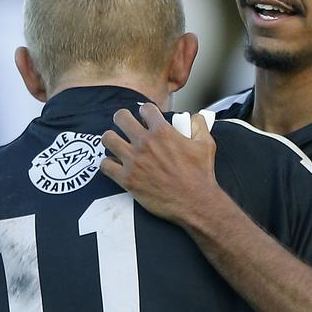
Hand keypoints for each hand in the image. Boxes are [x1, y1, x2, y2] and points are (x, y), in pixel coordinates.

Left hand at [101, 103, 220, 225]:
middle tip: (126, 125)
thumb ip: (199, 126)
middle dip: (123, 119)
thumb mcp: (206, 144)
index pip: (145, 109)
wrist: (195, 202)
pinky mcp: (127, 179)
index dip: (146, 112)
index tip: (146, 118)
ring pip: (108, 139)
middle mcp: (145, 143)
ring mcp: (133, 161)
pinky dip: (108, 164)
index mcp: (162, 132)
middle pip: (120, 117)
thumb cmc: (200, 175)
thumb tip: (195, 117)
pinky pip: (105, 165)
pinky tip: (115, 165)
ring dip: (112, 139)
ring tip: (116, 143)